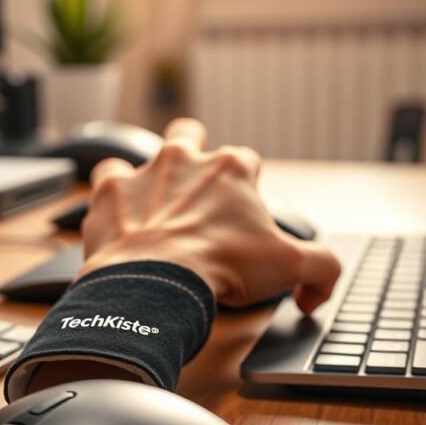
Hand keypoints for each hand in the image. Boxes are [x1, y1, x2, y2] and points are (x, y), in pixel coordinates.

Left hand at [77, 118, 340, 313]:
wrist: (157, 283)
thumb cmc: (221, 268)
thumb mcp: (290, 268)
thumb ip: (320, 269)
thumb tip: (317, 291)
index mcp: (232, 169)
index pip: (248, 161)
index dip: (248, 185)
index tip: (243, 214)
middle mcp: (186, 160)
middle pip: (190, 134)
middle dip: (193, 149)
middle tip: (194, 185)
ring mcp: (143, 172)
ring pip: (142, 151)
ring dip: (147, 171)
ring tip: (151, 199)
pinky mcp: (109, 193)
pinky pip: (105, 180)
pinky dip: (110, 198)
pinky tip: (117, 217)